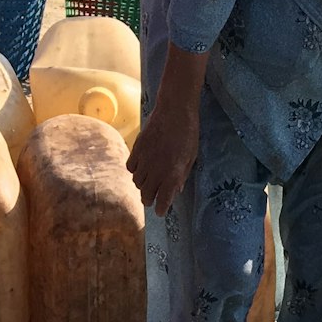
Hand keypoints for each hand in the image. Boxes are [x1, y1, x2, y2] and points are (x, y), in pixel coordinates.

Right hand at [129, 98, 200, 216]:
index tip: (161, 211)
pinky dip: (135, 170)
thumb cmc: (188, 133)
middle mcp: (156, 171)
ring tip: (149, 180)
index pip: (162, 202)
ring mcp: (145, 160)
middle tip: (153, 198)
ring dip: (142, 185)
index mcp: (172, 175)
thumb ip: (182, 175)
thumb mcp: (191, 157)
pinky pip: (130, 168)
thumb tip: (176, 190)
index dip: (161, 209)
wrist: (175, 110)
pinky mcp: (137, 149)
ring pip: (137, 182)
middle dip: (150, 199)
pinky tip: (141, 166)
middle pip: (146, 195)